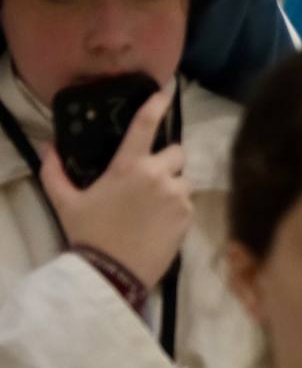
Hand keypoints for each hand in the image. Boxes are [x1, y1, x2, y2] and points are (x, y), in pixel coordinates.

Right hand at [40, 87, 191, 288]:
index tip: (165, 93)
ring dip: (172, 185)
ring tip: (152, 205)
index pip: (145, 126)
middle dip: (166, 161)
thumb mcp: (66, 203)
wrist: (112, 274)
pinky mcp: (189, 215)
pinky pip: (188, 200)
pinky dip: (177, 206)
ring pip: (183, 178)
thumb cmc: (89, 235)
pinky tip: (159, 221)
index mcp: (128, 167)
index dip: (156, 105)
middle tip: (149, 178)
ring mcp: (177, 195)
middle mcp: (158, 175)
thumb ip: (55, 172)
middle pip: (176, 152)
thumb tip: (48, 148)